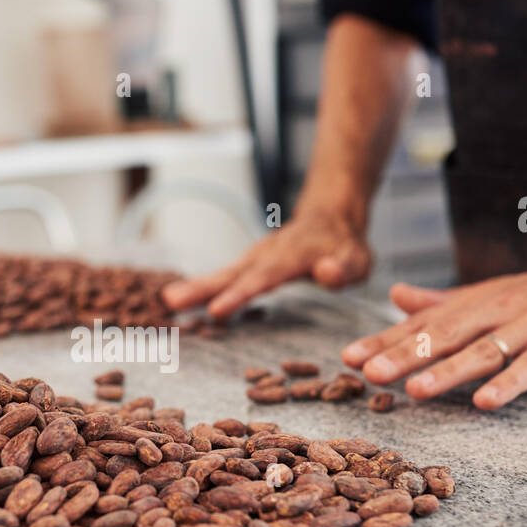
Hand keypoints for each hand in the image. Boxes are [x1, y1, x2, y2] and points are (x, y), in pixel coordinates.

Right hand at [162, 205, 371, 317]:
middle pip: (232, 274)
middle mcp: (267, 255)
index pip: (263, 278)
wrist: (332, 216)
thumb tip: (326, 272)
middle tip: (171, 301)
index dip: (240, 295)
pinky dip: (202, 287)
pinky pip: (225, 276)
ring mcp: (255, 257)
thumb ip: (344, 268)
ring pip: (223, 273)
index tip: (216, 310)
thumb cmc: (346, 246)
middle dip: (202, 288)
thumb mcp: (358, 259)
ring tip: (168, 301)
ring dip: (196, 287)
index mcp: (292, 257)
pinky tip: (181, 300)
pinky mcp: (249, 263)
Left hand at [341, 252, 526, 408]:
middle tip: (367, 373)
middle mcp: (498, 310)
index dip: (385, 339)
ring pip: (483, 350)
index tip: (347, 357)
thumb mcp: (492, 292)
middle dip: (404, 354)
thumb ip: (443, 300)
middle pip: (445, 334)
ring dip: (448, 370)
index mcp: (477, 301)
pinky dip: (510, 383)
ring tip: (413, 390)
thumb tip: (394, 295)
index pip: (422, 322)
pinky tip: (486, 403)